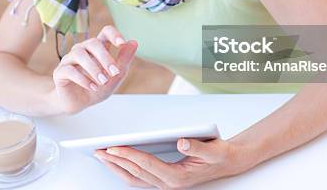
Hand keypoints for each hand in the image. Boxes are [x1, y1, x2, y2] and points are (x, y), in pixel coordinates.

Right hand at [52, 25, 137, 114]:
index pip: (105, 31)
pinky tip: (92, 87)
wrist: (79, 104)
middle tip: (114, 72)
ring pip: (79, 54)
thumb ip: (124, 59)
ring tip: (103, 82)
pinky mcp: (60, 72)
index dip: (113, 34)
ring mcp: (69, 59)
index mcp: (97, 48)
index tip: (122, 43)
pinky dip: (83, 79)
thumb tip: (134, 42)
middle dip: (105, 57)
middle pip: (92, 42)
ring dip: (94, 68)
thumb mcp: (115, 76)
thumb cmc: (97, 87)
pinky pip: (69, 70)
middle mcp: (82, 49)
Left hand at [94, 138, 246, 188]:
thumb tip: (180, 142)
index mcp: (177, 177)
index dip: (128, 155)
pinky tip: (116, 160)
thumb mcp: (213, 149)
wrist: (228, 163)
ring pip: (134, 178)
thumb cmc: (219, 154)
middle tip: (98, 150)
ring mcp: (165, 184)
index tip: (113, 147)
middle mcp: (169, 183)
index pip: (146, 165)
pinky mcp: (163, 180)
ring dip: (117, 167)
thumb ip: (197, 147)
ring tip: (101, 156)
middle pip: (135, 173)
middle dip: (115, 162)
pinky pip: (139, 177)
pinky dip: (125, 169)